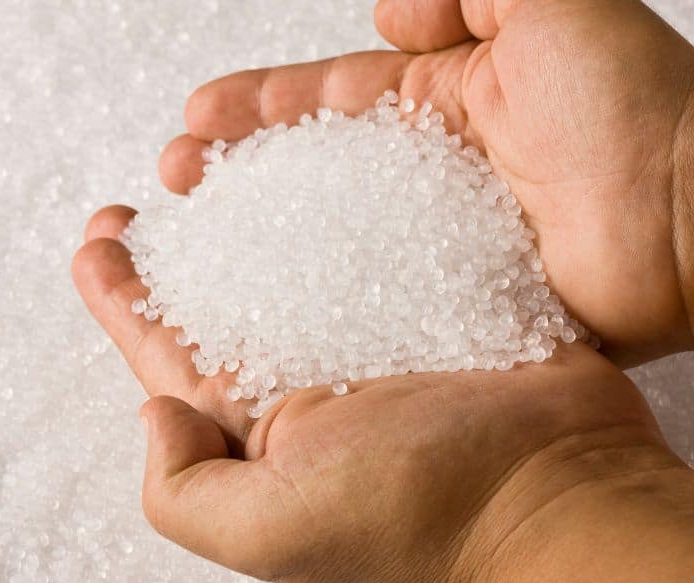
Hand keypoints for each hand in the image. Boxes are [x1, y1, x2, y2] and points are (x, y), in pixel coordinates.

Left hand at [71, 208, 693, 582]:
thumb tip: (153, 411)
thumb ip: (184, 490)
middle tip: (147, 194)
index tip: (99, 242)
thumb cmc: (419, 509)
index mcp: (259, 431)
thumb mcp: (271, 530)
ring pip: (288, 264)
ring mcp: (365, 335)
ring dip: (247, 218)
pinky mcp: (423, 301)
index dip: (124, 301)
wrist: (554, 487)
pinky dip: (332, 207)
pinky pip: (364, 242)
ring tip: (216, 165)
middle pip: (220, 302)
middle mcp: (304, 382)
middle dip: (174, 252)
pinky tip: (313, 169)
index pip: (169, 357)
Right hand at [159, 0, 693, 366]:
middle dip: (244, 172)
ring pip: (338, 241)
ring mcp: (444, 245)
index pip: (332, 100)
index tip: (198, 120)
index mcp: (449, 102)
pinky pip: (383, 302)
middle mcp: (438, 173)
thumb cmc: (638, 113)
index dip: (261, 106)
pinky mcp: (460, 305)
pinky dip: (332, 308)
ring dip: (269, 245)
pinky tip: (278, 317)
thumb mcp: (555, 6)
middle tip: (177, 181)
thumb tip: (385, 13)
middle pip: (319, 171)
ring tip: (203, 254)